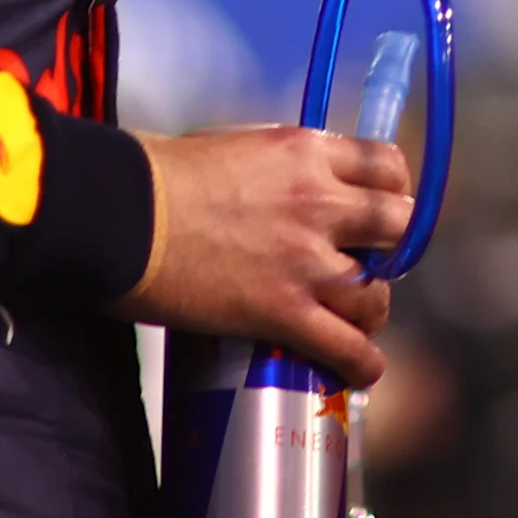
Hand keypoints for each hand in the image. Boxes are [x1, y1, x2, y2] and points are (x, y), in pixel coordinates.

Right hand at [121, 126, 413, 384]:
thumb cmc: (159, 174)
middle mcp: (320, 202)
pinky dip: (361, 363)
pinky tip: (361, 371)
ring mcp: (305, 260)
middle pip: (399, 225)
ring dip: (371, 309)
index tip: (379, 208)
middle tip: (368, 263)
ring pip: (377, 293)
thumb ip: (277, 168)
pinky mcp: (281, 312)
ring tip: (356, 319)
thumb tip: (284, 187)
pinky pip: (344, 346)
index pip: (386, 165)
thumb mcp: (237, 145)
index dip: (391, 190)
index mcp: (307, 152)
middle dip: (390, 247)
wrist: (118, 213)